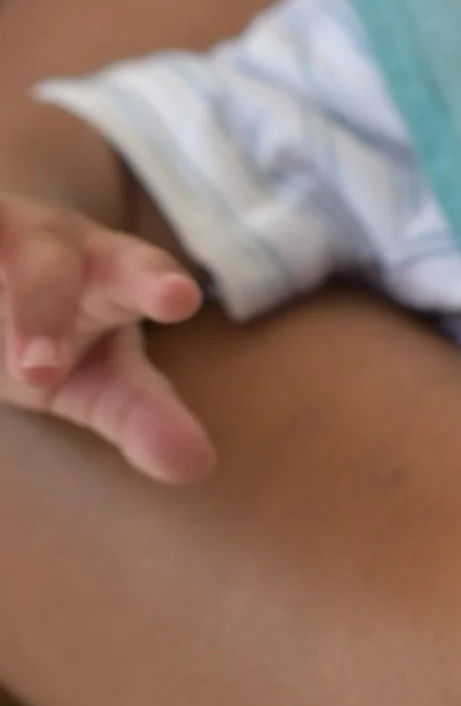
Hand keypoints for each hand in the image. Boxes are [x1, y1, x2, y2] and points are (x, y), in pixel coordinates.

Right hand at [0, 192, 210, 481]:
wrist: (3, 255)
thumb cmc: (66, 326)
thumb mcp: (102, 375)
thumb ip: (147, 416)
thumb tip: (196, 466)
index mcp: (103, 268)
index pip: (134, 271)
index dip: (153, 282)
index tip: (179, 298)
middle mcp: (45, 239)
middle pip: (47, 262)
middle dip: (41, 309)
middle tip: (38, 371)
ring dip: (8, 288)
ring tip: (17, 362)